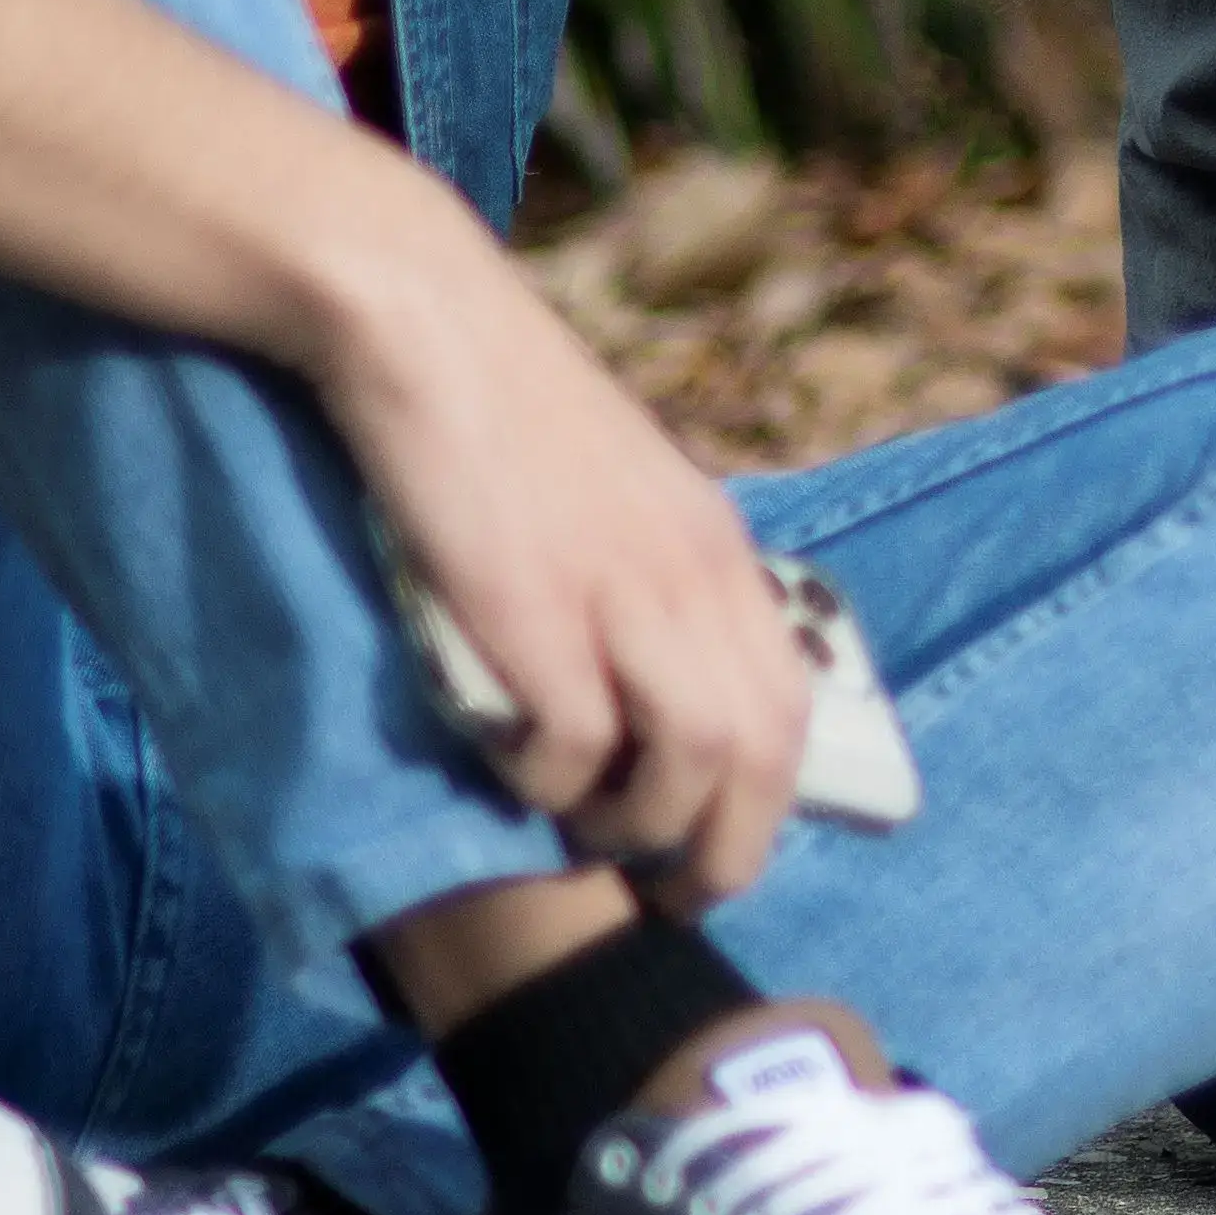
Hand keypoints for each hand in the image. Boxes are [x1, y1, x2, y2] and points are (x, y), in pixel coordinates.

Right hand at [303, 216, 813, 906]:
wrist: (425, 322)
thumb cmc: (504, 415)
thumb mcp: (620, 498)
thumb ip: (652, 582)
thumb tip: (658, 688)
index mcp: (717, 550)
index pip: (790, 707)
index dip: (766, 807)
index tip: (713, 854)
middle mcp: (692, 573)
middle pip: (760, 754)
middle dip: (720, 852)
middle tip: (661, 892)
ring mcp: (618, 588)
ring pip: (689, 761)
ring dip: (633, 825)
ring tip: (577, 829)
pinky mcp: (529, 604)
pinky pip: (573, 744)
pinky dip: (547, 782)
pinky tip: (508, 763)